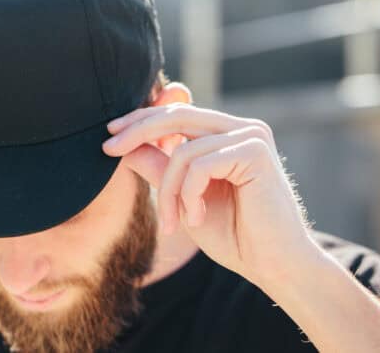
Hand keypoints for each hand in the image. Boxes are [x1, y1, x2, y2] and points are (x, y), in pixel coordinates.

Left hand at [102, 103, 317, 285]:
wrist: (272, 265)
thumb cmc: (232, 234)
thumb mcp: (182, 196)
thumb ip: (159, 167)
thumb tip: (124, 145)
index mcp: (226, 134)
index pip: (176, 113)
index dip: (140, 119)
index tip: (109, 135)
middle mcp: (241, 128)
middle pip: (176, 116)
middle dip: (137, 132)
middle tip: (108, 149)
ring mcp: (251, 136)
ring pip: (184, 151)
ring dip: (169, 191)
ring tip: (173, 222)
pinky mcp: (255, 151)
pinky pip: (199, 165)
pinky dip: (188, 195)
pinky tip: (196, 218)